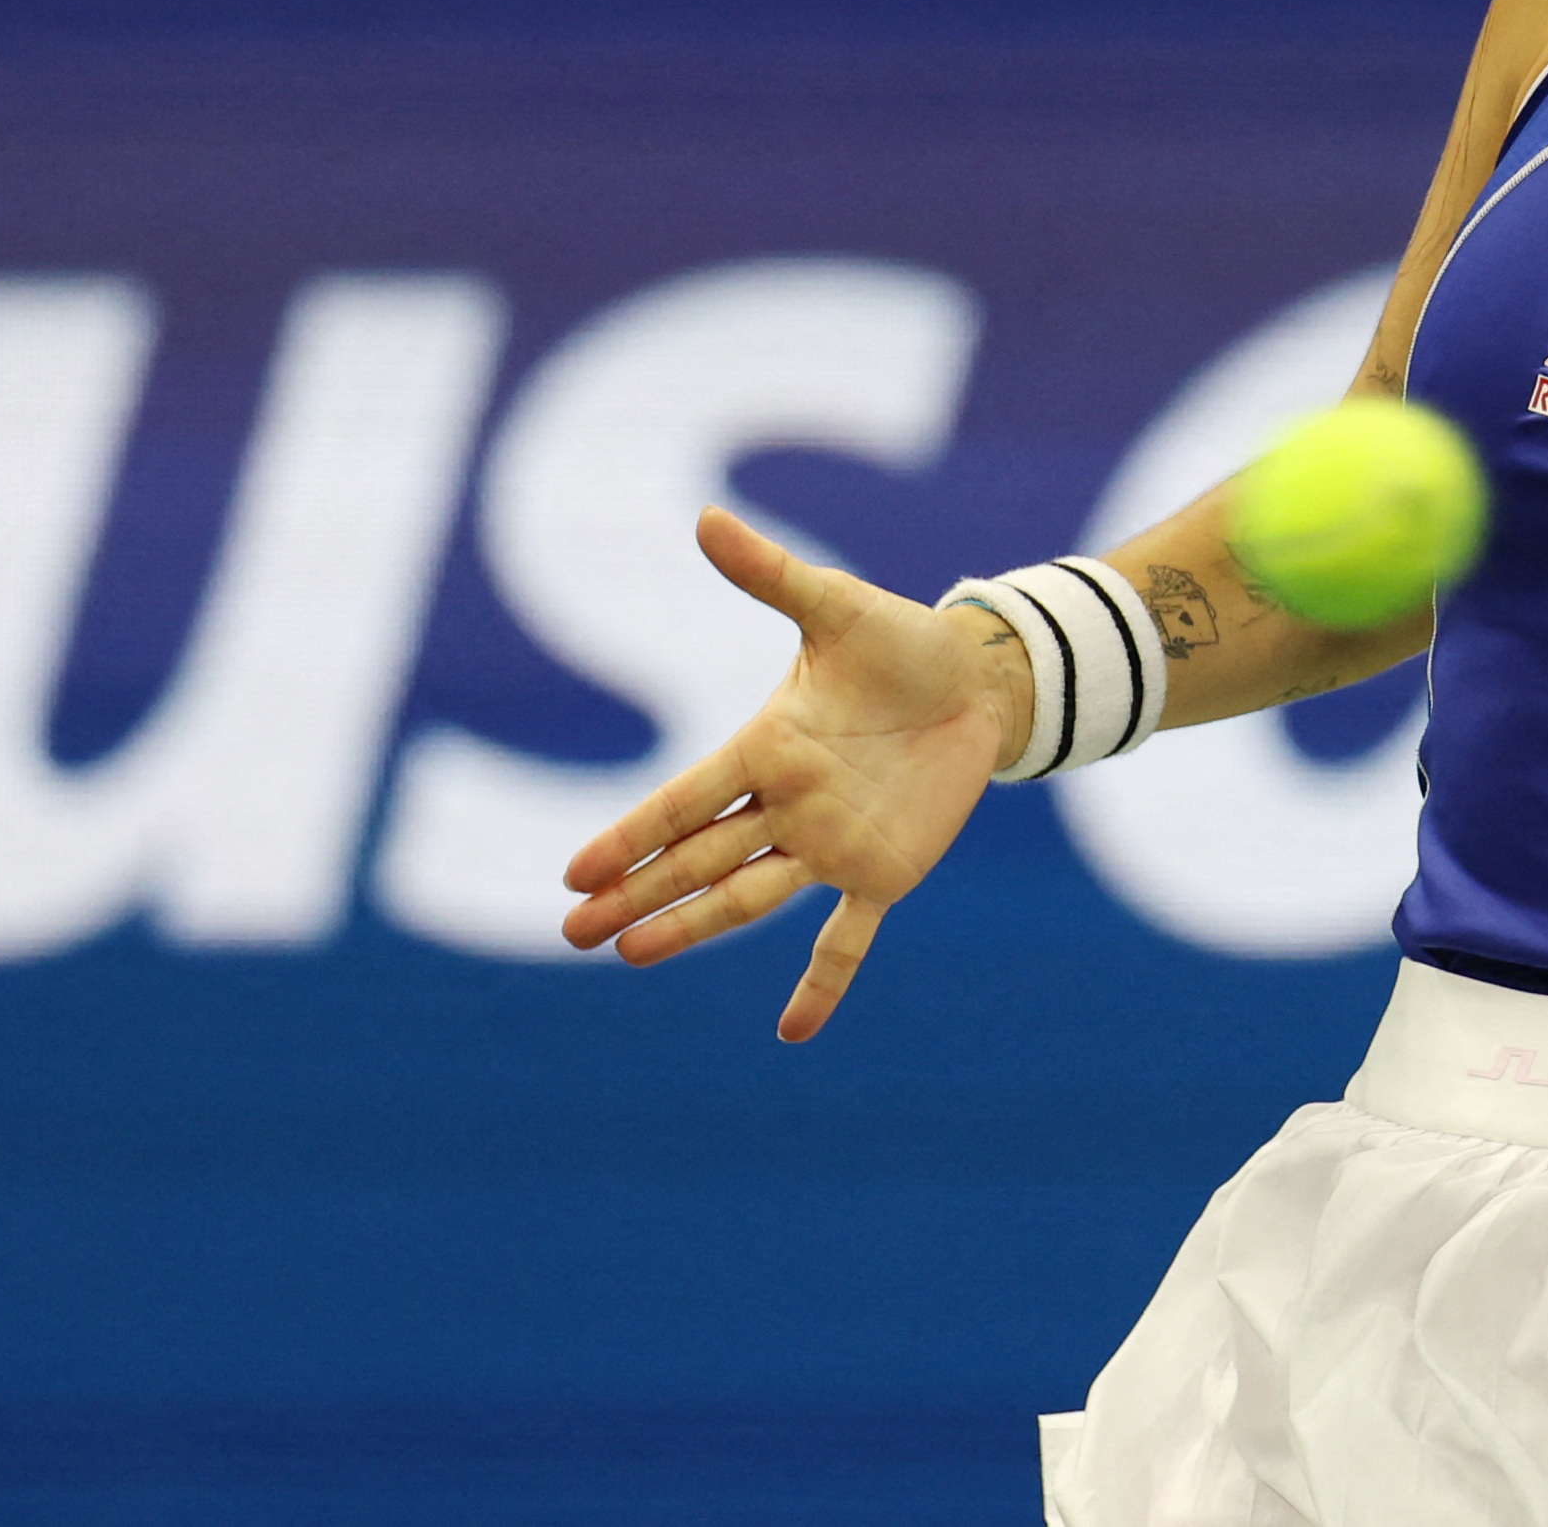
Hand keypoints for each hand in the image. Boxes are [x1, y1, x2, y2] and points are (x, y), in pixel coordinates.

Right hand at [557, 507, 1013, 1040]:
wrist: (974, 681)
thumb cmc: (896, 644)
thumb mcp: (835, 607)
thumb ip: (771, 576)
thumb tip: (706, 516)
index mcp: (765, 747)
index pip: (684, 798)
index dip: (633, 833)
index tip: (575, 870)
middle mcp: (785, 804)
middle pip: (697, 858)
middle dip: (637, 894)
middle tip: (573, 930)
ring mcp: (829, 844)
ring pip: (747, 896)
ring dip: (693, 928)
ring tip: (631, 955)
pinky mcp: (882, 871)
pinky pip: (847, 935)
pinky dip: (825, 981)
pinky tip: (795, 1030)